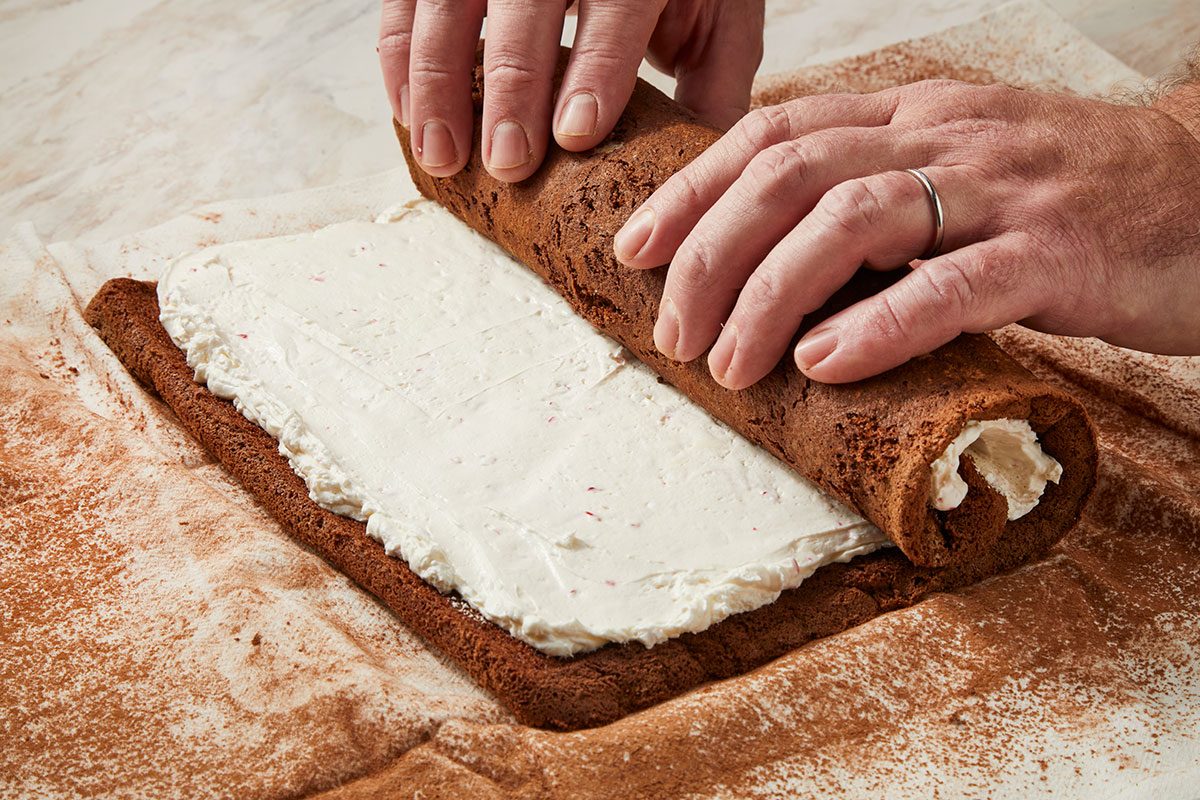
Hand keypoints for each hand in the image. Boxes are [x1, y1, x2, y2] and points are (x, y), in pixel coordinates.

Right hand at [378, 0, 763, 181]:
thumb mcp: (715, 16)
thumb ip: (714, 85)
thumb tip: (705, 178)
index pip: (616, 4)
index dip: (596, 69)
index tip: (574, 135)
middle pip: (525, 4)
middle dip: (513, 87)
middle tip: (509, 165)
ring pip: (448, 1)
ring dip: (438, 81)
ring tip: (444, 158)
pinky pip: (404, 1)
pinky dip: (398, 58)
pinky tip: (409, 115)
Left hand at [614, 80, 1199, 385]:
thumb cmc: (1069, 199)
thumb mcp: (958, 176)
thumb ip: (875, 199)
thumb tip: (771, 261)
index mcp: (910, 116)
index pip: (773, 134)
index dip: (692, 190)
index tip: (634, 248)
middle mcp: (944, 137)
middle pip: (791, 174)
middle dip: (711, 254)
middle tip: (672, 329)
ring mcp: (1002, 190)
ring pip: (855, 220)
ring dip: (772, 294)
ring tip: (728, 363)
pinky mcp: (1057, 252)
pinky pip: (954, 283)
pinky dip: (877, 323)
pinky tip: (823, 364)